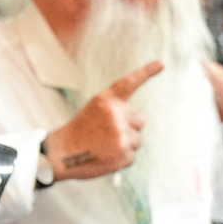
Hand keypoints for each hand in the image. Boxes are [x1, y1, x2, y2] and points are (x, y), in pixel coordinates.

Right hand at [44, 61, 160, 179]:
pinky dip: (121, 160)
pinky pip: (132, 156)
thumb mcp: (94, 111)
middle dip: (129, 129)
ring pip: (137, 140)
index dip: (147, 72)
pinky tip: (105, 157)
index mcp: (106, 100)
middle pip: (139, 121)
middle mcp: (116, 113)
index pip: (129, 83)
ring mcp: (121, 133)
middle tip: (108, 136)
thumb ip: (114, 111)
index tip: (161, 63)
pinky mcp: (124, 152)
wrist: (61, 154)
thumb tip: (136, 123)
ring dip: (125, 145)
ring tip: (104, 147)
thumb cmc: (77, 134)